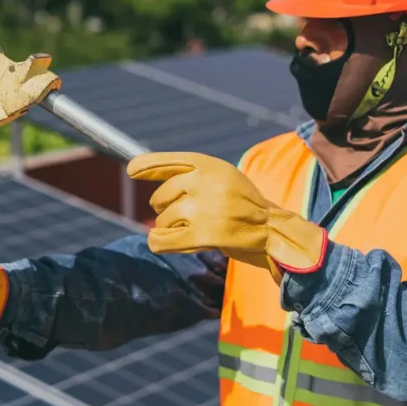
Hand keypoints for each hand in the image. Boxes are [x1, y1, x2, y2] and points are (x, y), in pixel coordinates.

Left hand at [126, 151, 326, 284]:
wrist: (274, 231)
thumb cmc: (243, 206)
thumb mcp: (223, 179)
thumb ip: (191, 175)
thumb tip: (140, 168)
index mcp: (211, 165)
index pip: (171, 162)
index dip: (148, 166)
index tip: (132, 170)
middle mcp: (206, 182)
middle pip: (161, 197)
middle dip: (165, 209)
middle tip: (184, 216)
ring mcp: (204, 209)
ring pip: (163, 220)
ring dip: (170, 228)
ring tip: (192, 229)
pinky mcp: (204, 235)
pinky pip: (164, 240)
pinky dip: (158, 243)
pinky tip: (159, 242)